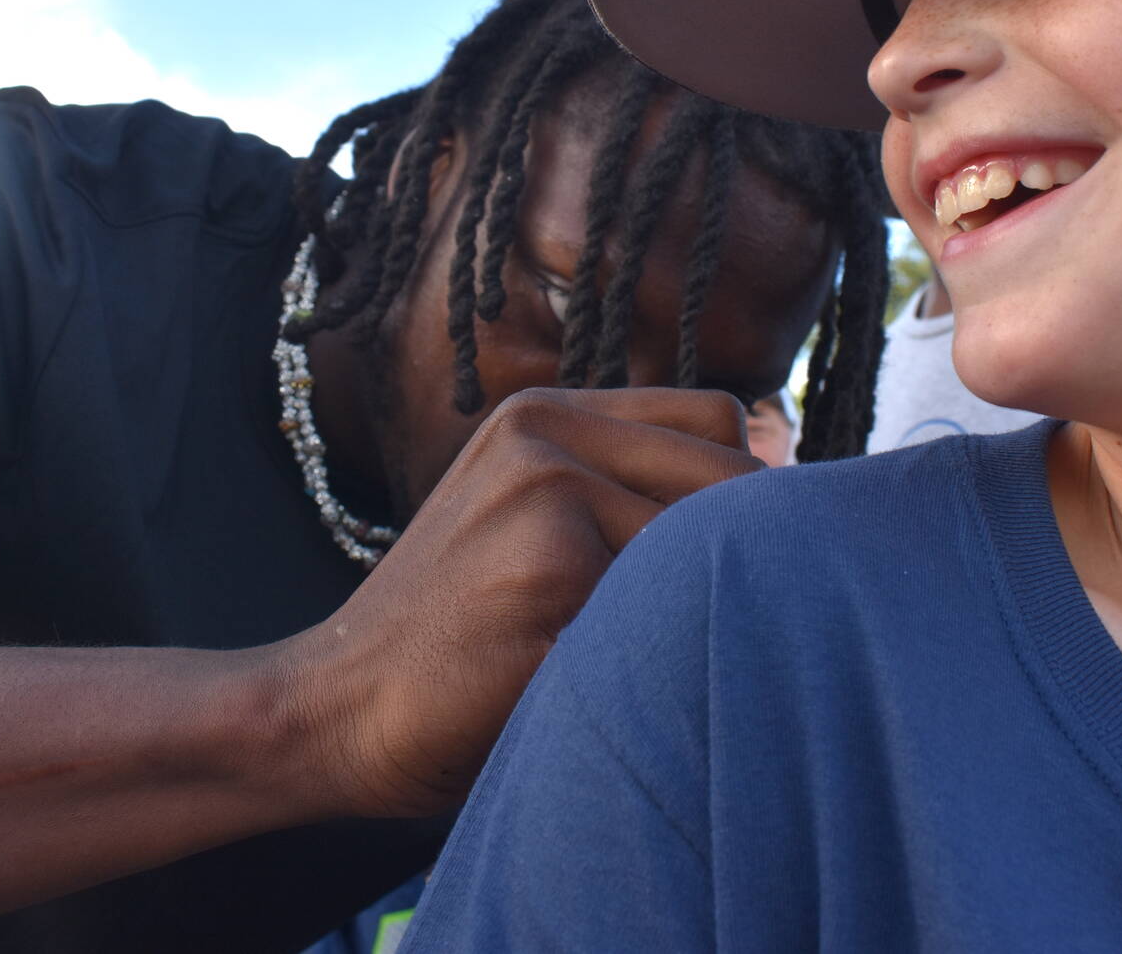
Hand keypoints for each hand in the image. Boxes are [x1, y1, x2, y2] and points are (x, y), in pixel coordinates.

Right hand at [292, 386, 756, 817]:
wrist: (335, 709)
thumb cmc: (456, 636)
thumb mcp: (529, 520)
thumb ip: (626, 484)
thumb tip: (786, 467)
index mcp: (544, 413)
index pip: (722, 419)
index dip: (747, 490)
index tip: (726, 558)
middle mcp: (546, 435)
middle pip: (735, 478)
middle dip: (740, 557)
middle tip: (694, 624)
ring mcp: (546, 501)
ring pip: (713, 550)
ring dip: (697, 614)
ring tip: (633, 659)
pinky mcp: (551, 579)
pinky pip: (673, 615)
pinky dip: (663, 660)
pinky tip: (604, 688)